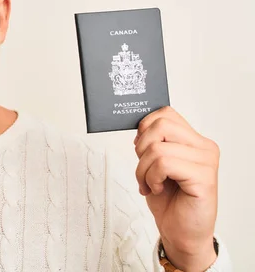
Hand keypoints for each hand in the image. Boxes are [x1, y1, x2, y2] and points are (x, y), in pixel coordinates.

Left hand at [134, 106, 218, 270]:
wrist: (181, 232)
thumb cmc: (169, 199)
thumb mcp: (155, 163)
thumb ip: (153, 142)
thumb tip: (139, 127)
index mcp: (194, 140)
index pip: (166, 113)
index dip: (145, 128)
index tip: (140, 148)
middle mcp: (204, 147)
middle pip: (161, 125)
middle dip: (141, 147)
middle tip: (143, 168)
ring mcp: (206, 161)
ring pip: (158, 147)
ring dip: (143, 169)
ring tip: (149, 183)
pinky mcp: (204, 177)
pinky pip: (164, 164)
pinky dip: (151, 178)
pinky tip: (157, 189)